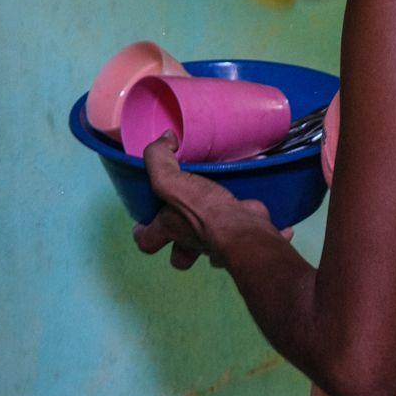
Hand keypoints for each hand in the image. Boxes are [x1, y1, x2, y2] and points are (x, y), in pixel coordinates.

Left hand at [132, 133, 277, 269]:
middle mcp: (191, 242)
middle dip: (180, 246)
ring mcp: (218, 245)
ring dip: (213, 235)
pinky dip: (248, 225)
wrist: (244, 229)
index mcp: (170, 229)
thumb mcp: (169, 180)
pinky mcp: (243, 237)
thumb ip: (159, 158)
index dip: (143, 233)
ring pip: (211, 248)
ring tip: (220, 208)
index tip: (144, 223)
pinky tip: (251, 209)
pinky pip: (243, 234)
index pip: (147, 241)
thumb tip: (166, 139)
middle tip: (186, 221)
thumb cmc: (203, 210)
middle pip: (180, 255)